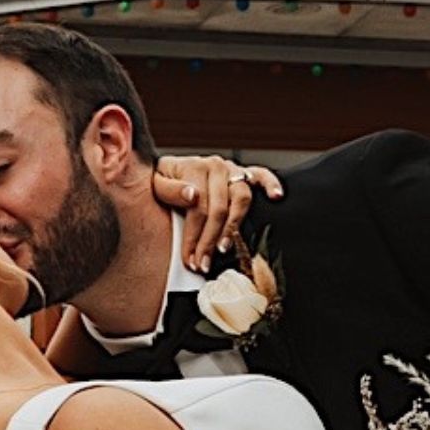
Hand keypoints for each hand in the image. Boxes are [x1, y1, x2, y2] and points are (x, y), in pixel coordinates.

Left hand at [148, 152, 271, 269]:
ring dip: (234, 226)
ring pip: (241, 198)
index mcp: (193, 167)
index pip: (198, 207)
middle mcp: (215, 166)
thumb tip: (192, 195)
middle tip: (204, 263)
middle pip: (219, 208)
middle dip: (210, 240)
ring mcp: (231, 169)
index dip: (194, 236)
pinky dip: (270, 184)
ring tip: (225, 248)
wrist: (164, 172)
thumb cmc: (159, 183)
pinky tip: (276, 196)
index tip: (190, 259)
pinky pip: (261, 175)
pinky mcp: (244, 172)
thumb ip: (168, 189)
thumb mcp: (153, 185)